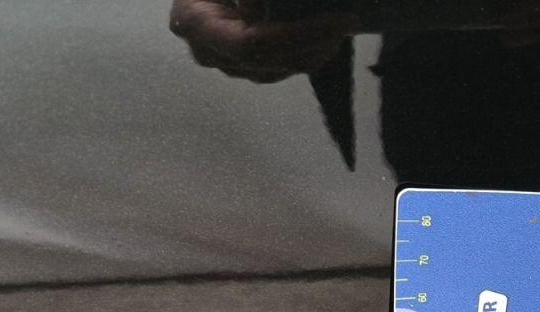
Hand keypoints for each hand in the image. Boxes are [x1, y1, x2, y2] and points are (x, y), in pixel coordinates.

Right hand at [169, 0, 357, 82]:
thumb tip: (255, 14)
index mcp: (194, 23)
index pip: (251, 43)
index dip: (296, 36)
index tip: (332, 21)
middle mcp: (208, 51)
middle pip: (269, 59)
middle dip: (312, 42)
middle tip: (346, 22)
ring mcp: (226, 62)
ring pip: (278, 68)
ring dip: (314, 51)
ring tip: (341, 27)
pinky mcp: (243, 64)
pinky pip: (279, 67)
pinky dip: (306, 54)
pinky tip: (327, 39)